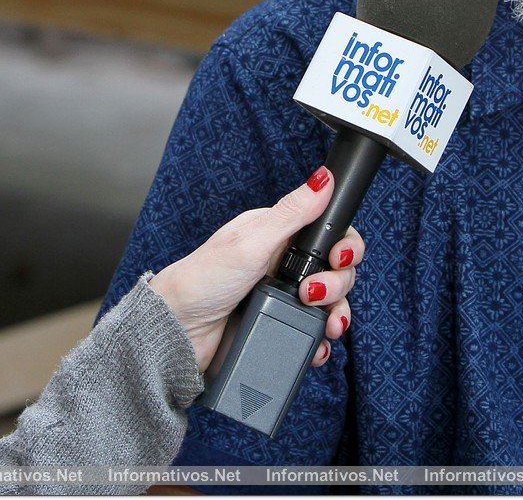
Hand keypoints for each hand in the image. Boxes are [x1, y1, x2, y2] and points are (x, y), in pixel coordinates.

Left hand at [149, 166, 364, 370]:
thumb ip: (291, 212)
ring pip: (332, 301)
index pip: (329, 233)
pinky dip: (321, 339)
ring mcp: (284, 294)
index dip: (344, 246)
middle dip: (337, 284)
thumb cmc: (202, 279)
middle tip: (312, 294)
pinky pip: (314, 329)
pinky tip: (318, 344)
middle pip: (337, 269)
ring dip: (337, 313)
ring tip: (325, 323)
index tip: (338, 259)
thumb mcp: (251, 242)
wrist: (178, 330)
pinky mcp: (280, 321)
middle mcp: (285, 262)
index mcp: (279, 234)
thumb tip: (323, 178)